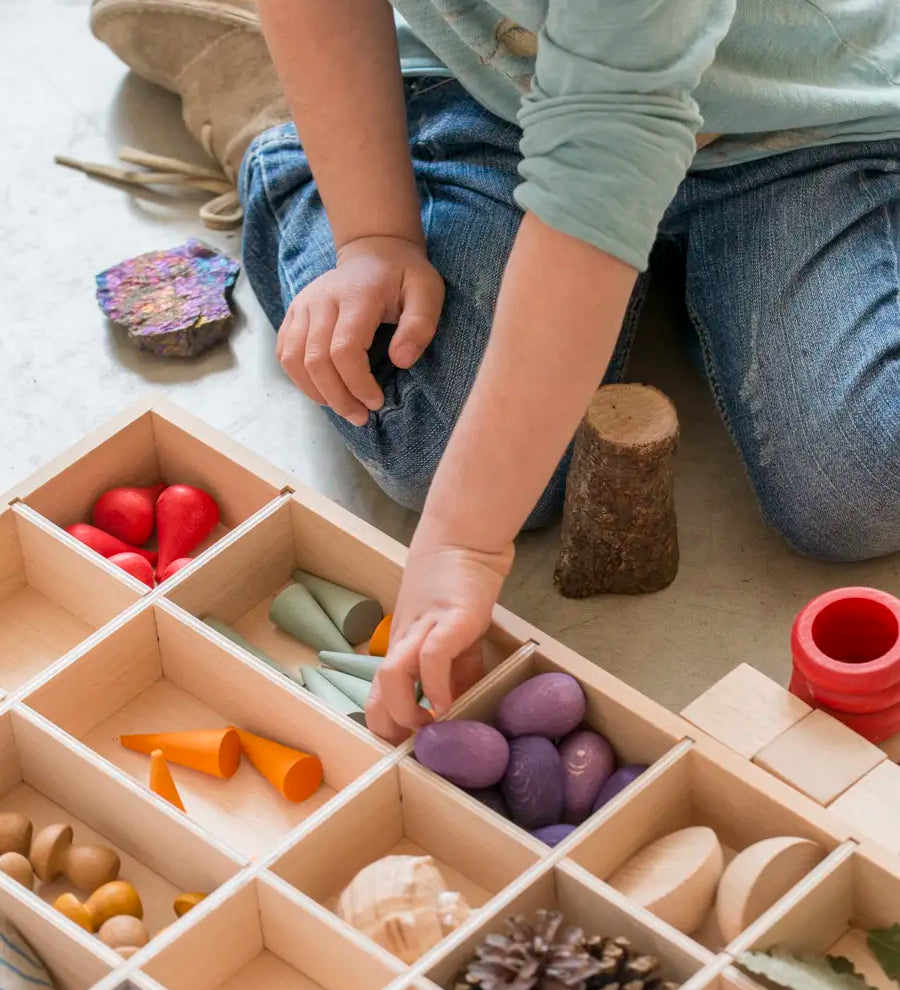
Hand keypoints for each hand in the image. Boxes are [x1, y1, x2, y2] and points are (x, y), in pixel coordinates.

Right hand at [277, 235, 444, 425]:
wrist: (374, 251)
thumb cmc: (404, 276)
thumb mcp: (427, 293)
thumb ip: (419, 326)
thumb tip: (401, 361)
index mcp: (356, 295)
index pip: (344, 349)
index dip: (357, 384)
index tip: (376, 402)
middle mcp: (321, 299)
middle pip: (315, 360)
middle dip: (338, 397)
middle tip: (360, 417)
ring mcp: (303, 304)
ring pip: (293, 360)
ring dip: (316, 393)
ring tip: (343, 408)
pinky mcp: (293, 313)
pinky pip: (284, 353)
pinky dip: (300, 379)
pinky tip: (324, 391)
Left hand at [365, 537, 514, 743]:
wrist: (463, 539)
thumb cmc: (454, 587)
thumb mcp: (453, 637)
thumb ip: (455, 670)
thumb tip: (457, 706)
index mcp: (401, 649)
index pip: (376, 698)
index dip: (387, 728)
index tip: (409, 747)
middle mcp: (404, 643)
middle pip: (376, 695)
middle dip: (392, 729)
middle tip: (418, 746)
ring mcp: (424, 630)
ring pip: (392, 676)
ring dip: (406, 711)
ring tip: (431, 725)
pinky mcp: (451, 618)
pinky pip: (431, 656)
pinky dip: (436, 684)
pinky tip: (449, 701)